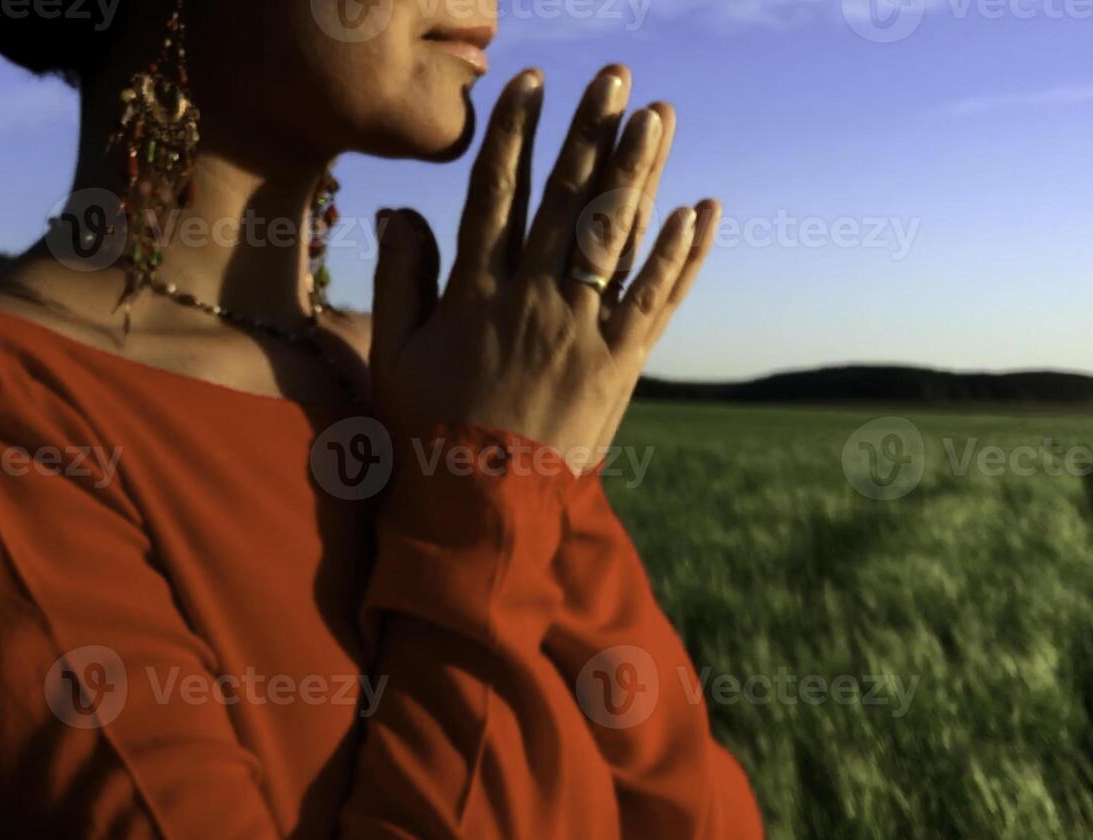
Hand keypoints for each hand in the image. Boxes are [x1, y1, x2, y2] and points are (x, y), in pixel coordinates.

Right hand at [370, 65, 720, 474]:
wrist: (482, 510)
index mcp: (475, 294)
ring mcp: (582, 331)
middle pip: (567, 199)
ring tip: (659, 116)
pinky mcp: (620, 366)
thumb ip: (401, 280)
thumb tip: (403, 211)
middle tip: (615, 76)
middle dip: (590, 131)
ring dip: (642, 172)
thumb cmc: (427, 434)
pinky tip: (699, 210)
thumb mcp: (394, 356)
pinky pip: (655, 301)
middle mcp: (533, 300)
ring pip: (617, 237)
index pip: (496, 194)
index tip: (533, 82)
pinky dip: (679, 256)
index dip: (515, 134)